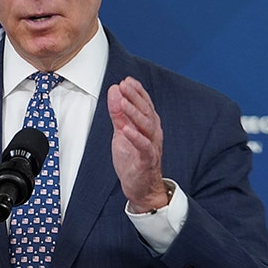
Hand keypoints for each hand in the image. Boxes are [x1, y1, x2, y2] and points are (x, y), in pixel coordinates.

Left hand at [107, 77, 167, 212]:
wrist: (142, 187)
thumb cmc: (133, 159)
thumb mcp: (122, 133)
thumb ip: (119, 114)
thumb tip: (114, 92)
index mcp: (148, 125)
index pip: (145, 104)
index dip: (137, 91)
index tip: (127, 80)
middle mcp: (153, 133)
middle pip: (146, 111)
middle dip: (135, 97)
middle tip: (124, 85)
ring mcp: (151, 146)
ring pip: (146, 126)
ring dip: (134, 113)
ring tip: (123, 103)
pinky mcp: (147, 160)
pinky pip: (143, 146)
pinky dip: (135, 137)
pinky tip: (125, 129)